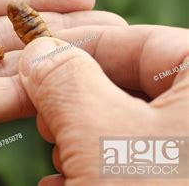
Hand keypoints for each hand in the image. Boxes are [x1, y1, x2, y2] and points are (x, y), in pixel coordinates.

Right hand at [18, 26, 188, 184]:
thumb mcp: (99, 135)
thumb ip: (65, 81)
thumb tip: (39, 52)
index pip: (146, 42)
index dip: (83, 43)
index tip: (40, 54)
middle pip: (137, 85)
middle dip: (79, 100)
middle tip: (46, 115)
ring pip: (134, 126)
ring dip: (84, 138)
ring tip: (60, 157)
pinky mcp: (181, 182)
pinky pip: (141, 161)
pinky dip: (100, 166)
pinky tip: (68, 181)